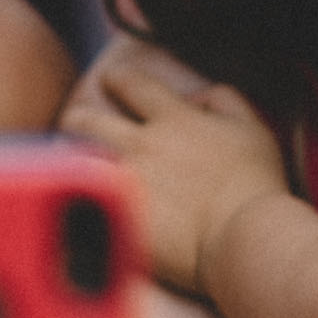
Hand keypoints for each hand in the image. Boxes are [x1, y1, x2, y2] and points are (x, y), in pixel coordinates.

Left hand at [61, 38, 288, 297]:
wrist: (245, 237)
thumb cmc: (255, 187)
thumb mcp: (253, 130)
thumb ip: (226, 102)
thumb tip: (202, 95)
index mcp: (173, 119)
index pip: (133, 85)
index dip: (118, 80)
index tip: (112, 81)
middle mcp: (140, 144)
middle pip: (88, 119)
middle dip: (77, 117)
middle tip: (74, 119)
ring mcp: (122, 180)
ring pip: (73, 157)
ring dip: (66, 156)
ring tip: (63, 158)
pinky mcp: (112, 215)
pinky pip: (75, 199)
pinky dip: (65, 195)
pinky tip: (61, 197)